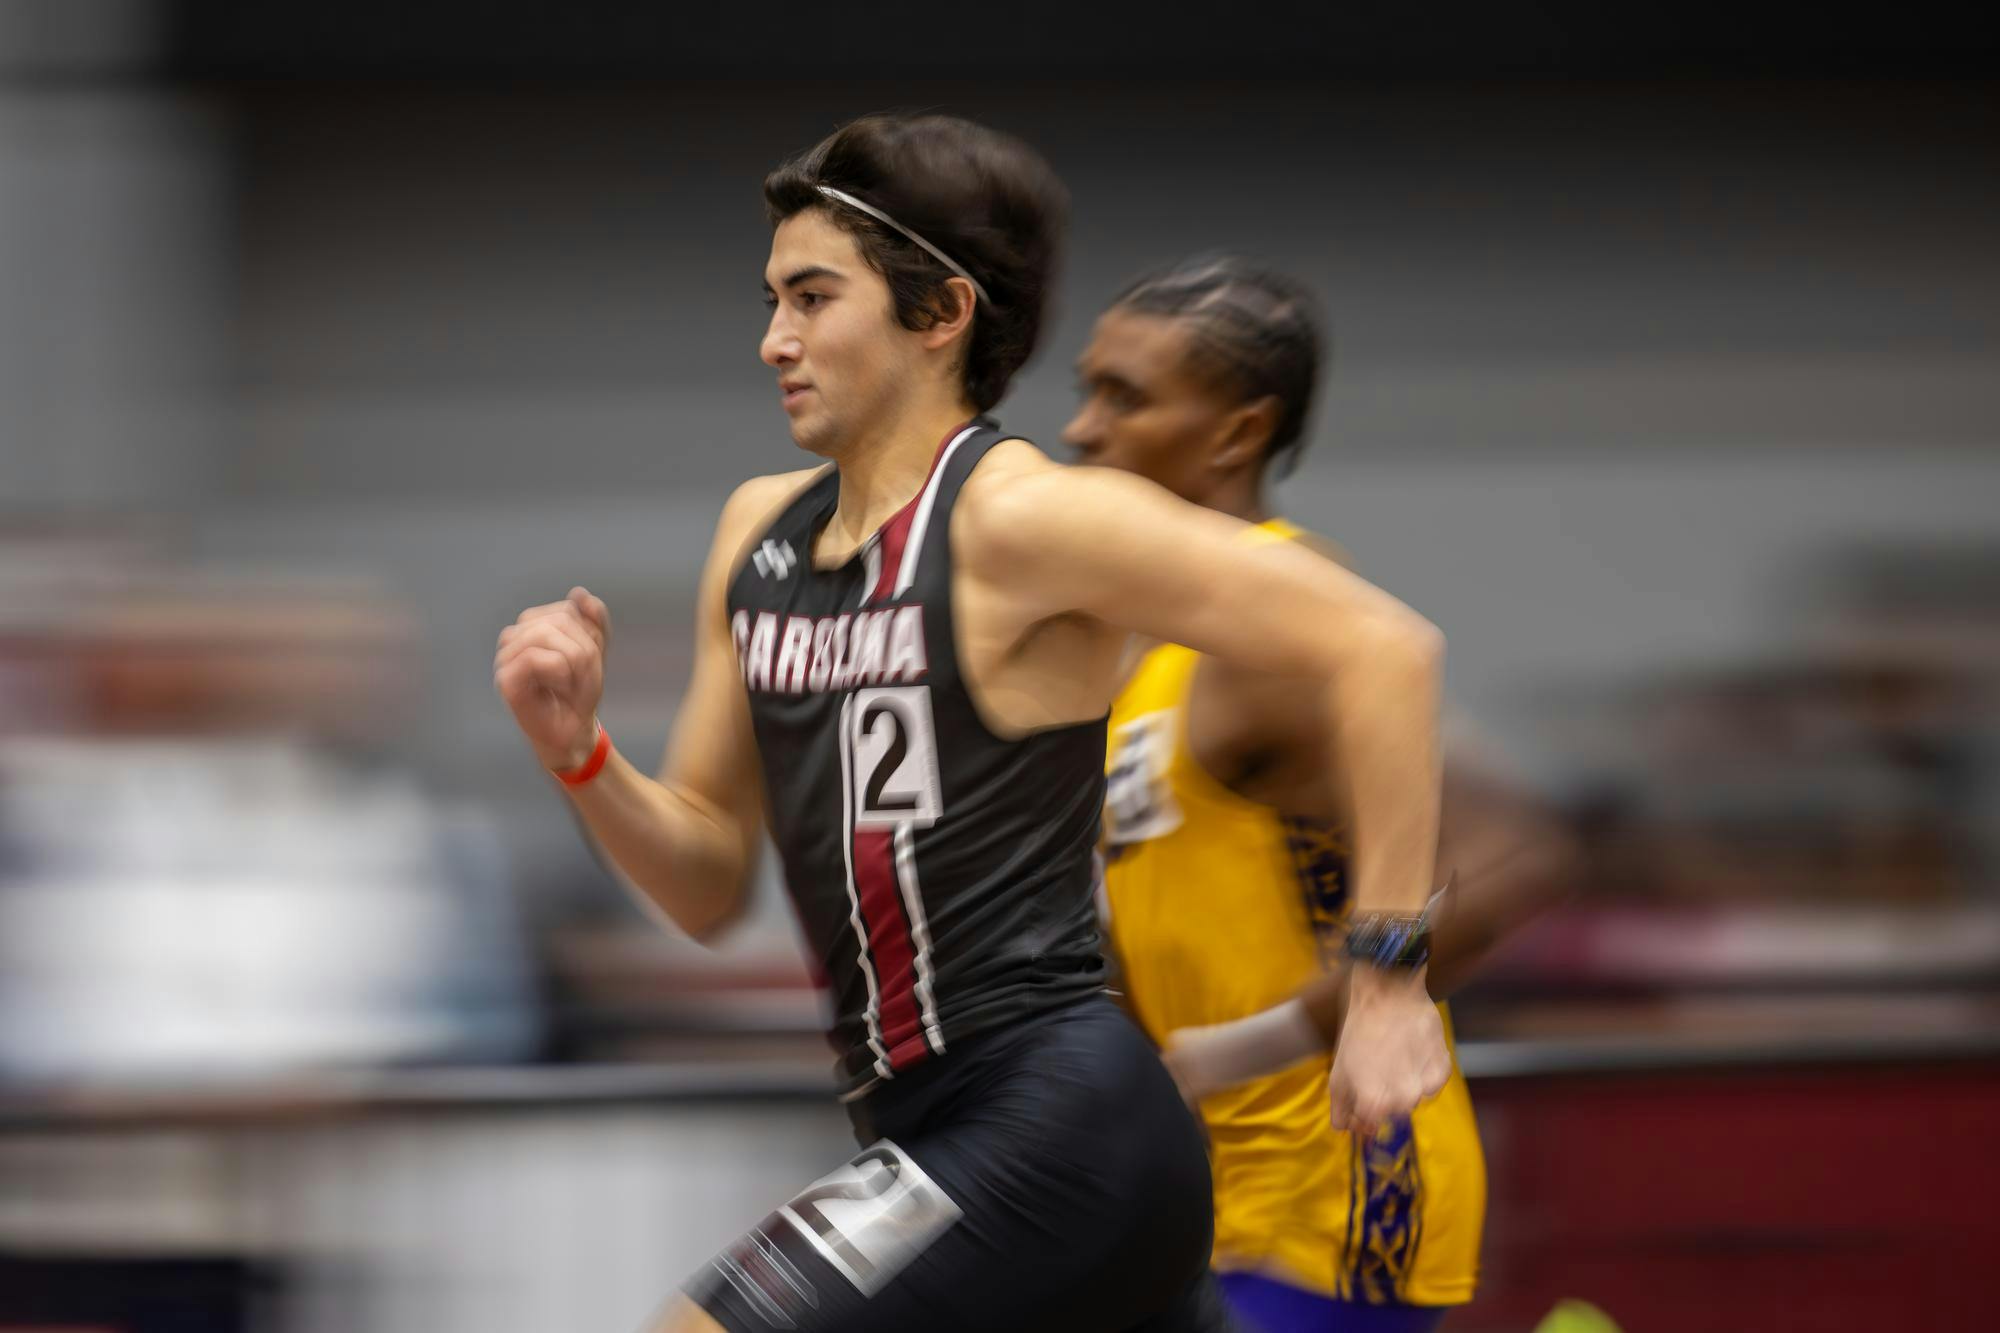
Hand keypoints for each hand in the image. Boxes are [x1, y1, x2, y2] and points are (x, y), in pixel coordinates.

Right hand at [494, 586, 611, 770]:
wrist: (572, 731)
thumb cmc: (579, 692)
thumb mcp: (596, 651)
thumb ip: (594, 621)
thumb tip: (579, 592)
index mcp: (534, 625)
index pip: (569, 609)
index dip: (589, 636)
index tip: (588, 663)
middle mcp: (515, 636)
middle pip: (560, 619)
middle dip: (584, 649)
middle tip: (581, 678)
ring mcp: (506, 656)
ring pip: (548, 634)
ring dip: (573, 663)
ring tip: (569, 684)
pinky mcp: (505, 677)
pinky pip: (537, 658)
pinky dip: (559, 673)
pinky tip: (557, 688)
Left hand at [1327, 966, 1448, 1135]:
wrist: (1389, 991)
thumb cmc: (1360, 1030)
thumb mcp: (1338, 1070)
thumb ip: (1341, 1107)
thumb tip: (1347, 1129)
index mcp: (1374, 1101)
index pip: (1370, 1126)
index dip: (1363, 1113)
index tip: (1361, 1097)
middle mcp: (1403, 1098)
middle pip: (1392, 1113)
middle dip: (1383, 1096)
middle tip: (1377, 1070)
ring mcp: (1425, 1084)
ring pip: (1414, 1099)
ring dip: (1403, 1084)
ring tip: (1393, 1057)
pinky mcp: (1444, 1068)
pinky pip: (1432, 1084)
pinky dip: (1423, 1072)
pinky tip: (1412, 1052)